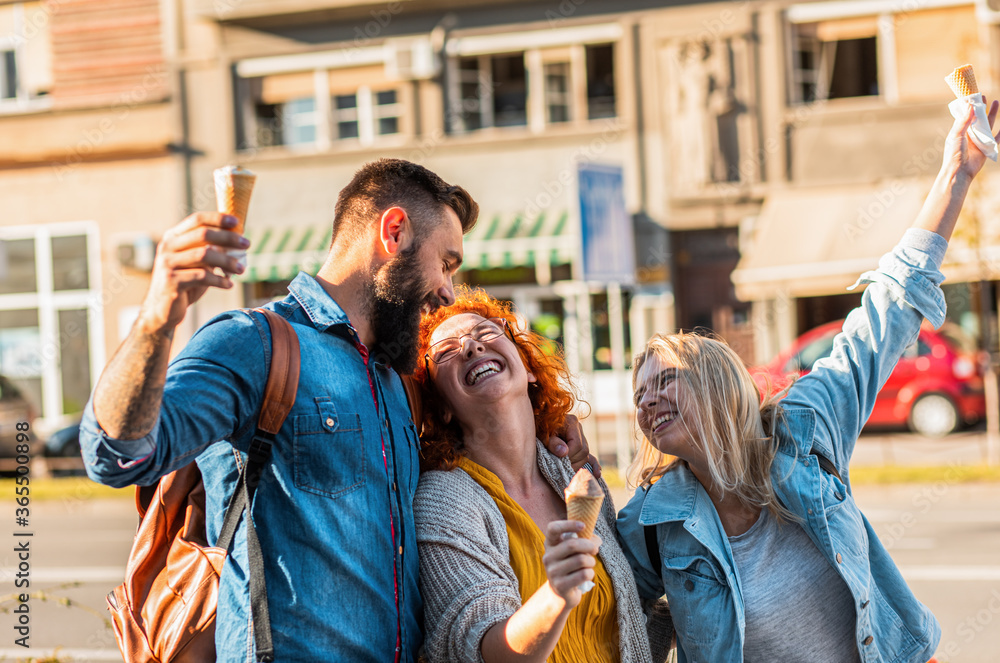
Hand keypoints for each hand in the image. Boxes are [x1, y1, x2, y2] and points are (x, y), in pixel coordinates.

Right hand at [138, 213, 248, 332]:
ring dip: (228, 261)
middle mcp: (167, 247)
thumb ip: (210, 250)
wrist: (162, 310)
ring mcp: (167, 264)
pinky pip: (202, 277)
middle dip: (228, 238)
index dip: (217, 219)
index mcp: (173, 238)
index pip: (196, 220)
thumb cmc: (185, 283)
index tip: (237, 222)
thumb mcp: (196, 263)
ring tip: (241, 270)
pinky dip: (220, 280)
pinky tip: (229, 284)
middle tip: (247, 245)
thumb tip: (239, 241)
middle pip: (203, 235)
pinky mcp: (171, 282)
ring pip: (204, 255)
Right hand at [542, 520, 600, 608]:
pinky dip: (590, 573)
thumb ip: (584, 541)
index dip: (568, 524)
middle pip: (572, 545)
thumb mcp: (574, 551)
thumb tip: (596, 540)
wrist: (562, 591)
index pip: (553, 528)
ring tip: (589, 564)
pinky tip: (587, 575)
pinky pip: (583, 574)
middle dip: (589, 546)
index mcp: (550, 544)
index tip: (583, 526)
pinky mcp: (560, 585)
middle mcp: (548, 556)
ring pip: (581, 560)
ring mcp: (552, 572)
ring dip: (591, 561)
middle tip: (595, 550)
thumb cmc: (571, 565)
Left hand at [544, 414, 601, 478]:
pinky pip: (591, 456)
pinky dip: (593, 465)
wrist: (536, 425)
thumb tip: (564, 453)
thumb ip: (553, 443)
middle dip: (572, 462)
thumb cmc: (538, 429)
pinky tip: (596, 475)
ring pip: (586, 456)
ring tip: (564, 469)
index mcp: (572, 422)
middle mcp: (579, 428)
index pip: (577, 444)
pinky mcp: (580, 445)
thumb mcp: (543, 434)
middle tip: (559, 467)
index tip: (558, 460)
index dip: (569, 455)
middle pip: (584, 451)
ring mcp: (581, 437)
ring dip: (576, 465)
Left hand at [944, 95, 998, 183]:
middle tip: (984, 97)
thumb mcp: (957, 134)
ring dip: (992, 114)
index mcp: (960, 130)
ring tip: (997, 102)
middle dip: (981, 107)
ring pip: (988, 124)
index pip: (965, 115)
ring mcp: (978, 140)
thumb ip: (964, 121)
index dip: (969, 106)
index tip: (972, 96)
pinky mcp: (986, 147)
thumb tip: (970, 105)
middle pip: (978, 117)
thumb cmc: (955, 153)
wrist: (960, 170)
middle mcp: (969, 134)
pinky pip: (996, 138)